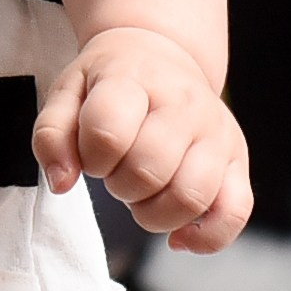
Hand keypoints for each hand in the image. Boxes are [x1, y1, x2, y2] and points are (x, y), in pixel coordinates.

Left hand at [32, 25, 251, 254]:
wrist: (162, 53)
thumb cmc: (109, 81)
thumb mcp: (67, 92)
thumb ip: (52, 135)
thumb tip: (62, 183)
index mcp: (134, 78)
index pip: (108, 132)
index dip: (90, 157)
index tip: (91, 152)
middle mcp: (184, 103)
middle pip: (148, 171)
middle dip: (120, 186)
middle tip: (116, 172)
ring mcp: (216, 132)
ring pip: (191, 197)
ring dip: (154, 213)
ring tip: (144, 193)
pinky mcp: (238, 159)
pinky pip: (235, 213)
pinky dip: (206, 237)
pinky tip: (178, 235)